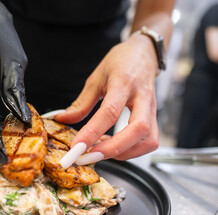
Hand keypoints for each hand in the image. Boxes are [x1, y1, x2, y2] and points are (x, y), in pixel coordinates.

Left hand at [56, 34, 158, 161]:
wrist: (143, 54)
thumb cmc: (120, 62)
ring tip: (101, 151)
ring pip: (148, 139)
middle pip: (138, 129)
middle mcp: (142, 97)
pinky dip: (132, 151)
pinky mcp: (155, 118)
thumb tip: (63, 120)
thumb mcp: (96, 78)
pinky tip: (114, 147)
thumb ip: (81, 102)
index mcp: (124, 82)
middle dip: (114, 149)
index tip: (77, 147)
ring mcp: (152, 109)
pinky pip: (149, 141)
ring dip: (124, 152)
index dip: (93, 132)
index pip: (110, 111)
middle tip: (90, 156)